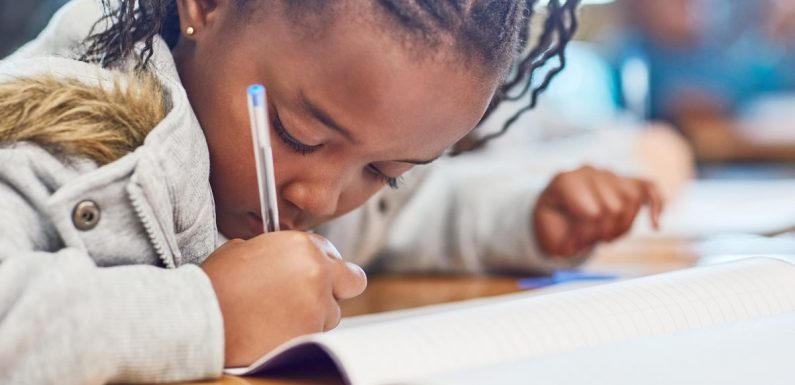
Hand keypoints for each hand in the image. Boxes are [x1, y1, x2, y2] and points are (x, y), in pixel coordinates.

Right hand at [201, 231, 366, 366]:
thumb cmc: (216, 285)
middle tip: (317, 295)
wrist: (201, 320)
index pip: (330, 250)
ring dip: (315, 315)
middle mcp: (317, 272)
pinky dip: (301, 334)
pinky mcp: (311, 334)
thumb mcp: (243, 250)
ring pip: (333, 313)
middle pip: (352, 280)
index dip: (319, 262)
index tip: (309, 273)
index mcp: (301, 245)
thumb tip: (282, 258)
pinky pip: (317, 334)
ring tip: (280, 317)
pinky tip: (276, 331)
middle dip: (338, 287)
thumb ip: (274, 250)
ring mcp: (317, 305)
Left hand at [534, 166, 662, 256]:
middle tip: (588, 244)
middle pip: (615, 208)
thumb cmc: (551, 222)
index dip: (585, 237)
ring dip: (622, 227)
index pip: (592, 213)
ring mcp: (607, 174)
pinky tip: (655, 225)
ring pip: (632, 200)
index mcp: (565, 180)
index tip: (570, 248)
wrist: (553, 208)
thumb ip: (562, 240)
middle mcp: (588, 171)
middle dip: (603, 234)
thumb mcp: (547, 231)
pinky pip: (648, 188)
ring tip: (604, 238)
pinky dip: (656, 206)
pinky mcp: (623, 180)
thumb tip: (572, 251)